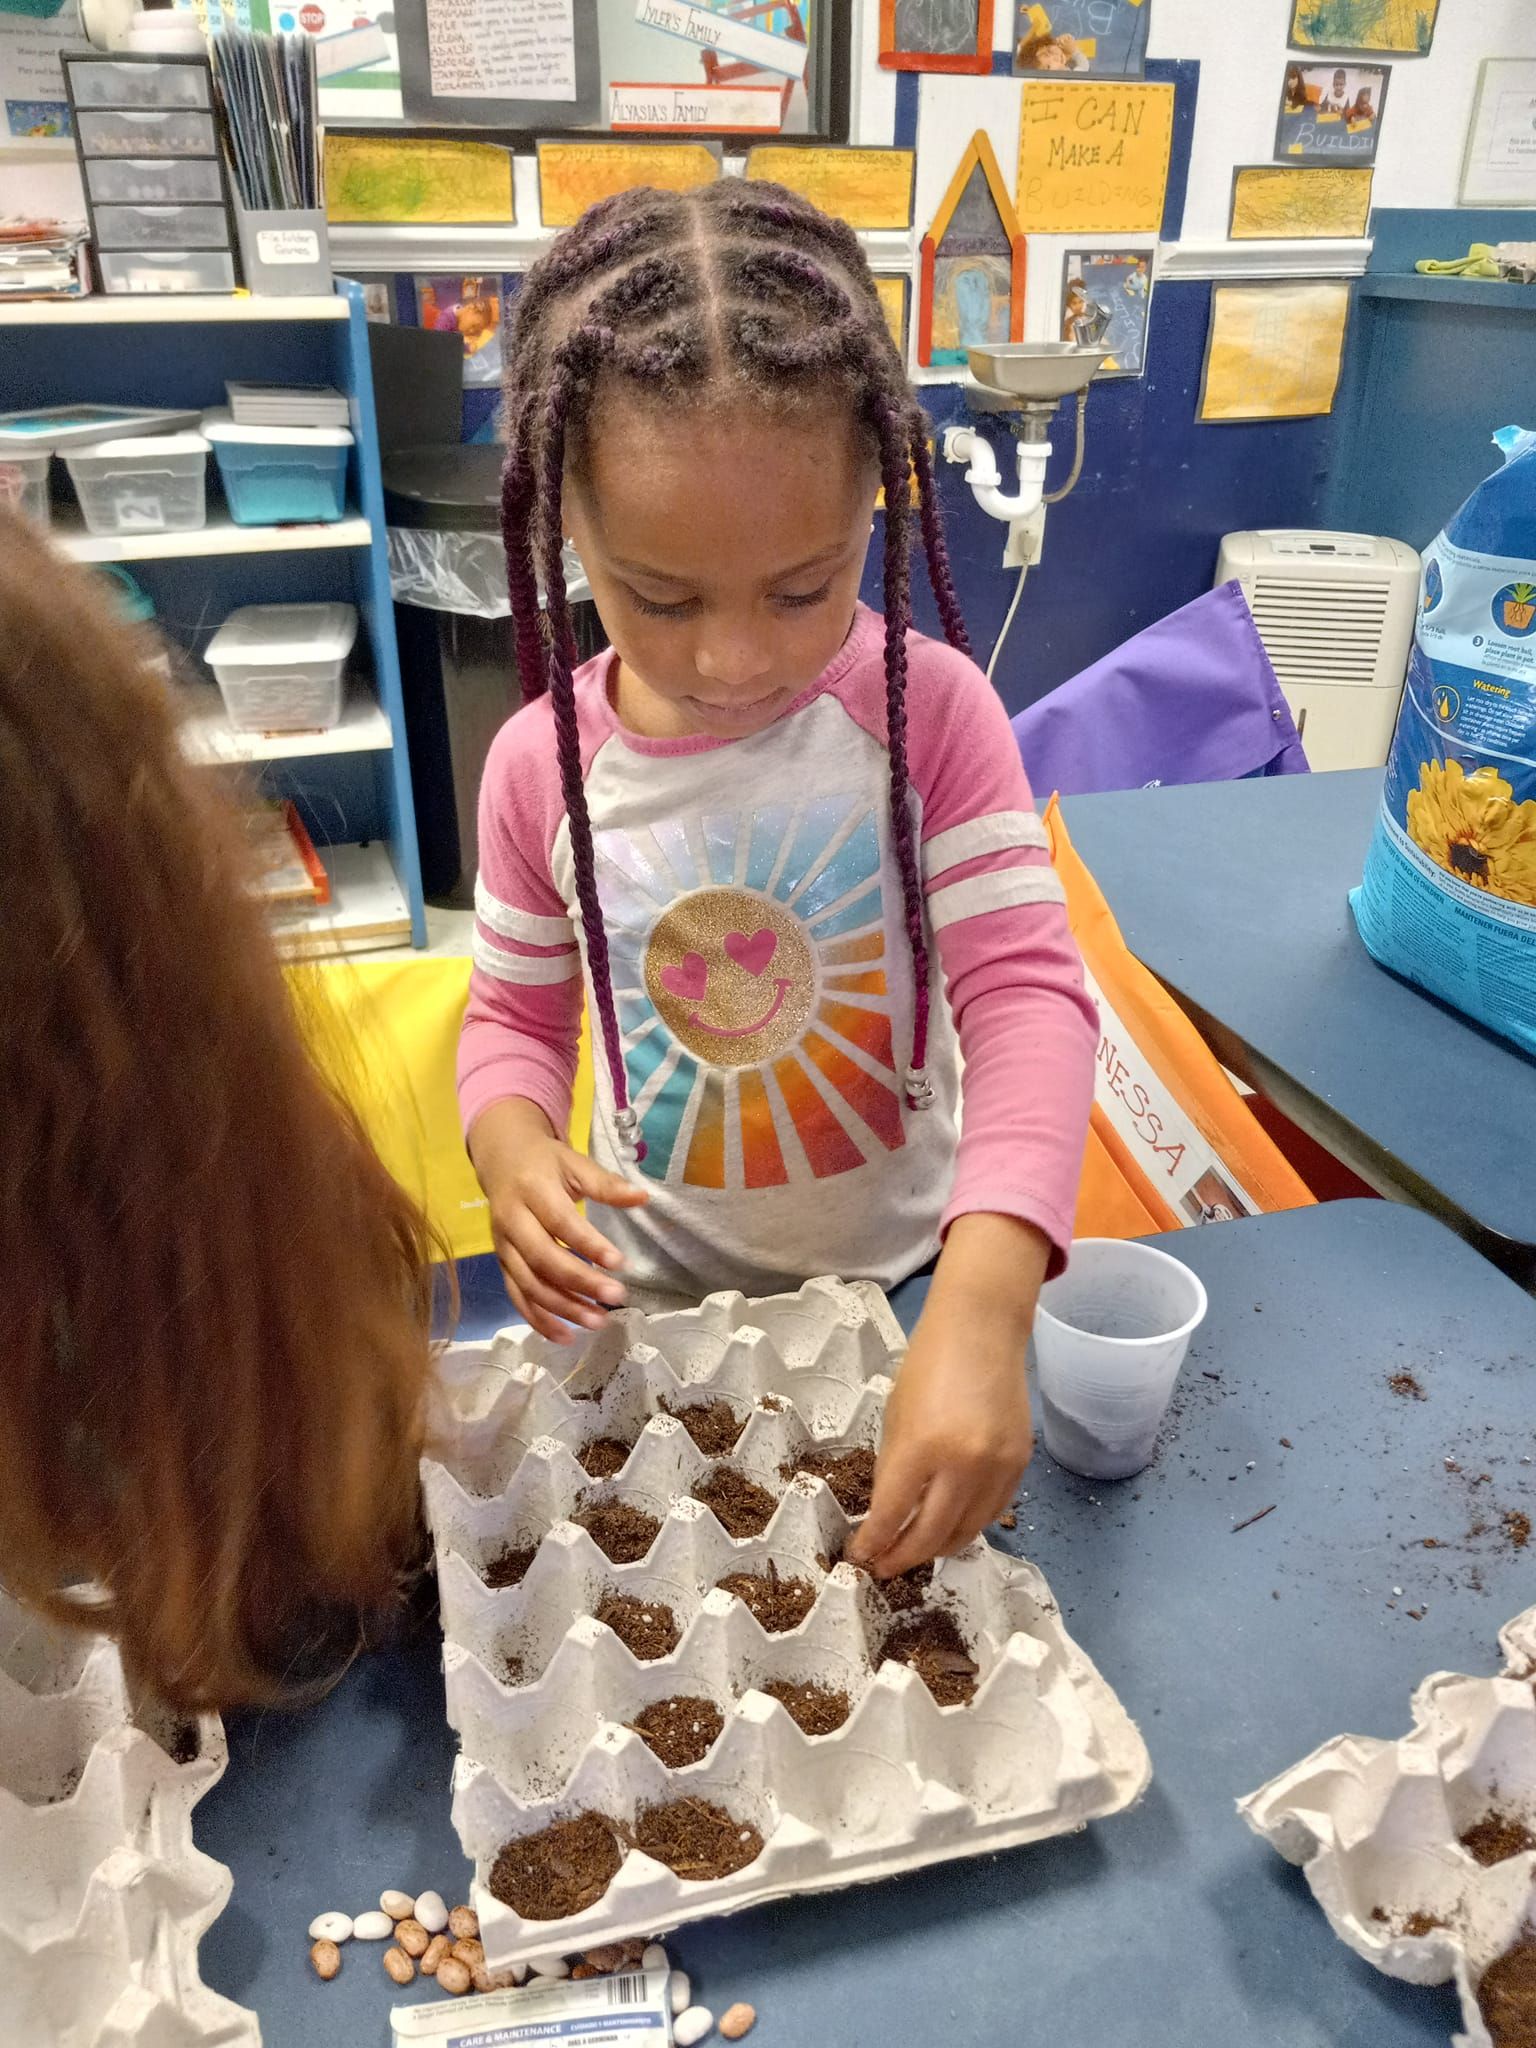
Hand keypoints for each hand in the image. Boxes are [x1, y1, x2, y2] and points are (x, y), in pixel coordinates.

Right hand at [468, 1097, 648, 1343]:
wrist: (501, 1160)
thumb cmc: (545, 1163)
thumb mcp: (574, 1162)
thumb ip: (606, 1184)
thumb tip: (643, 1197)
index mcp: (532, 1191)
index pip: (561, 1223)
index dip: (590, 1245)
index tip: (621, 1264)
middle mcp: (512, 1222)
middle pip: (543, 1259)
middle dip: (580, 1282)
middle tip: (616, 1297)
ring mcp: (503, 1247)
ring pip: (529, 1284)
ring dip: (562, 1308)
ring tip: (597, 1322)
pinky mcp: (502, 1265)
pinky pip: (517, 1297)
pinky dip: (538, 1320)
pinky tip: (566, 1336)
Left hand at [850, 1215, 1047, 1577]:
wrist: (982, 1331)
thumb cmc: (928, 1365)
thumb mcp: (895, 1417)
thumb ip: (893, 1469)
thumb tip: (888, 1516)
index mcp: (921, 1447)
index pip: (892, 1514)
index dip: (874, 1544)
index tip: (859, 1559)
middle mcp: (963, 1464)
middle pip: (931, 1535)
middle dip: (903, 1558)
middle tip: (885, 1567)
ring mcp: (997, 1467)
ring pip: (966, 1533)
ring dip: (937, 1549)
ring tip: (915, 1552)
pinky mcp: (1019, 1465)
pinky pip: (992, 1513)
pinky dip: (968, 1526)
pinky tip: (949, 1527)